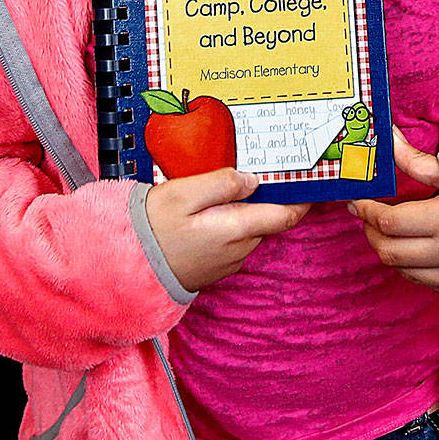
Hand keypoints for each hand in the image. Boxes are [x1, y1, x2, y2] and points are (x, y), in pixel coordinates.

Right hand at [144, 168, 310, 293]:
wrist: (127, 268)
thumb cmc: (152, 228)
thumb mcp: (183, 194)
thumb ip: (222, 183)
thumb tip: (253, 180)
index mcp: (236, 229)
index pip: (285, 216)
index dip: (302, 199)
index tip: (311, 181)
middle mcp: (239, 250)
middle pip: (266, 220)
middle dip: (267, 199)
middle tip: (258, 171)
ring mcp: (228, 262)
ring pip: (250, 230)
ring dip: (246, 211)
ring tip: (226, 190)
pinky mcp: (216, 267)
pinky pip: (234, 240)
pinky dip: (231, 224)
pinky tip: (210, 212)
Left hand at [350, 128, 438, 301]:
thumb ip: (415, 161)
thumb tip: (388, 137)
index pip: (388, 222)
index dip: (368, 212)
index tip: (360, 203)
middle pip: (389, 251)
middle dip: (371, 233)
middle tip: (368, 218)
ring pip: (403, 270)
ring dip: (389, 250)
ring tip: (390, 231)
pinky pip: (424, 282)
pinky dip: (410, 266)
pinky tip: (414, 248)